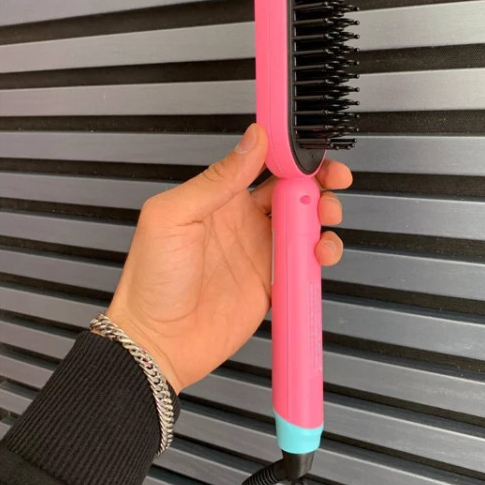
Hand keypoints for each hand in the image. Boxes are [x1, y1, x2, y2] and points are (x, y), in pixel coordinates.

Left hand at [105, 123, 352, 393]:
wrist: (157, 343)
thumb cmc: (150, 281)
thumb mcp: (173, 217)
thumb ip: (216, 179)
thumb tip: (251, 140)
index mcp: (218, 198)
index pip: (261, 164)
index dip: (289, 154)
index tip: (308, 149)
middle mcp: (241, 221)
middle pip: (290, 190)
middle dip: (317, 180)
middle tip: (334, 179)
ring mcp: (258, 251)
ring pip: (304, 222)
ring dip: (323, 214)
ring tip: (326, 218)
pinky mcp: (272, 282)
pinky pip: (305, 261)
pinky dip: (321, 253)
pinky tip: (319, 252)